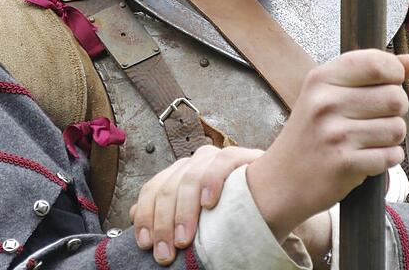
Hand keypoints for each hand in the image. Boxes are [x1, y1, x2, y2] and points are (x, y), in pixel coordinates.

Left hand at [131, 145, 263, 265]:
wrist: (276, 199)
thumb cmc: (235, 214)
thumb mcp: (199, 220)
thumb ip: (169, 214)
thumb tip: (132, 215)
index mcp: (180, 175)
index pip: (153, 189)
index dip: (145, 216)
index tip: (145, 244)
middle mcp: (195, 163)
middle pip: (168, 187)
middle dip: (163, 223)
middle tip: (166, 252)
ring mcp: (217, 157)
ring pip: (190, 177)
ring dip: (184, 211)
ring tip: (185, 238)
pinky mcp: (242, 156)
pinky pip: (222, 163)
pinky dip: (212, 182)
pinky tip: (209, 204)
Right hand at [247, 50, 408, 239]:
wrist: (281, 179)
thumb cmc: (311, 134)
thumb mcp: (328, 94)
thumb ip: (370, 74)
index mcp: (321, 78)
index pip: (376, 63)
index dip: (395, 73)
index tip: (389, 83)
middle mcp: (326, 102)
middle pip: (395, 97)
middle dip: (395, 111)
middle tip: (376, 119)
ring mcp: (334, 134)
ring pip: (397, 128)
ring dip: (391, 138)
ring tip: (369, 140)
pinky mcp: (344, 163)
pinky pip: (391, 156)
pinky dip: (387, 159)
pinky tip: (368, 158)